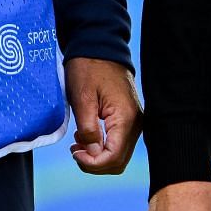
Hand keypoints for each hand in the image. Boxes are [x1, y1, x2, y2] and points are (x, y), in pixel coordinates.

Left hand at [66, 57, 141, 174]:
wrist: (100, 46)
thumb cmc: (88, 69)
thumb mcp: (82, 100)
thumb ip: (89, 130)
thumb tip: (93, 154)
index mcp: (125, 118)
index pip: (114, 157)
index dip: (92, 163)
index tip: (74, 153)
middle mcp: (136, 122)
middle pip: (119, 161)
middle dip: (95, 163)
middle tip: (74, 151)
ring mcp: (135, 120)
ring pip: (119, 154)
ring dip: (98, 156)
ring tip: (78, 143)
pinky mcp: (129, 117)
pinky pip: (119, 142)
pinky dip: (103, 146)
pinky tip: (86, 135)